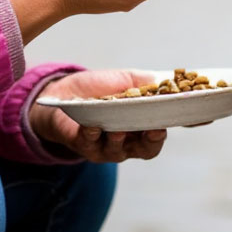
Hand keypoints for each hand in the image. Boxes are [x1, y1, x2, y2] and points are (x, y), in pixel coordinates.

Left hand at [29, 70, 167, 161]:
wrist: (67, 92)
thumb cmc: (101, 89)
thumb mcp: (126, 81)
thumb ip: (144, 82)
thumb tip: (164, 82)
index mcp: (140, 128)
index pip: (156, 137)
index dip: (161, 134)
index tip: (164, 125)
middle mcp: (126, 143)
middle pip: (144, 149)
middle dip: (149, 141)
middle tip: (153, 130)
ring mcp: (105, 147)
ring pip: (116, 150)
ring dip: (119, 140)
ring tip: (119, 130)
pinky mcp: (84, 146)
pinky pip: (89, 144)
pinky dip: (92, 135)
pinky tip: (92, 127)